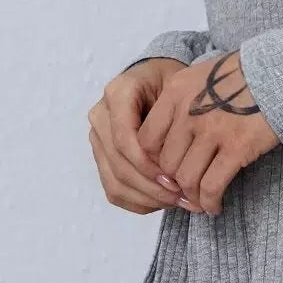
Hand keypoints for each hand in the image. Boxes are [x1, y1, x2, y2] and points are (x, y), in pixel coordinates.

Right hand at [89, 57, 197, 213]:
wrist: (157, 80)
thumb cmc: (174, 83)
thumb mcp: (180, 89)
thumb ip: (175, 119)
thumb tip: (177, 166)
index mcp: (117, 94)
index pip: (123, 139)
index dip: (147, 164)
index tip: (175, 179)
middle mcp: (100, 116)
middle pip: (119, 164)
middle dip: (152, 187)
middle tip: (184, 197)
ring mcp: (98, 139)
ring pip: (114, 182)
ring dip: (147, 198)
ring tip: (179, 202)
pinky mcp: (101, 157)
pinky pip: (113, 190)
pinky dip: (139, 202)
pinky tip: (163, 202)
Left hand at [135, 48, 279, 214]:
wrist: (279, 72)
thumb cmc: (240, 75)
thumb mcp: (199, 77)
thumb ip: (178, 103)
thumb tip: (167, 142)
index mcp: (175, 93)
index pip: (146, 139)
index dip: (154, 162)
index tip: (167, 169)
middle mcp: (188, 112)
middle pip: (166, 163)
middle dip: (173, 183)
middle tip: (184, 190)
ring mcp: (212, 131)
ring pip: (186, 178)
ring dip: (192, 196)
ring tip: (200, 200)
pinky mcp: (236, 147)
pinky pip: (211, 185)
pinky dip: (210, 201)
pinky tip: (214, 205)